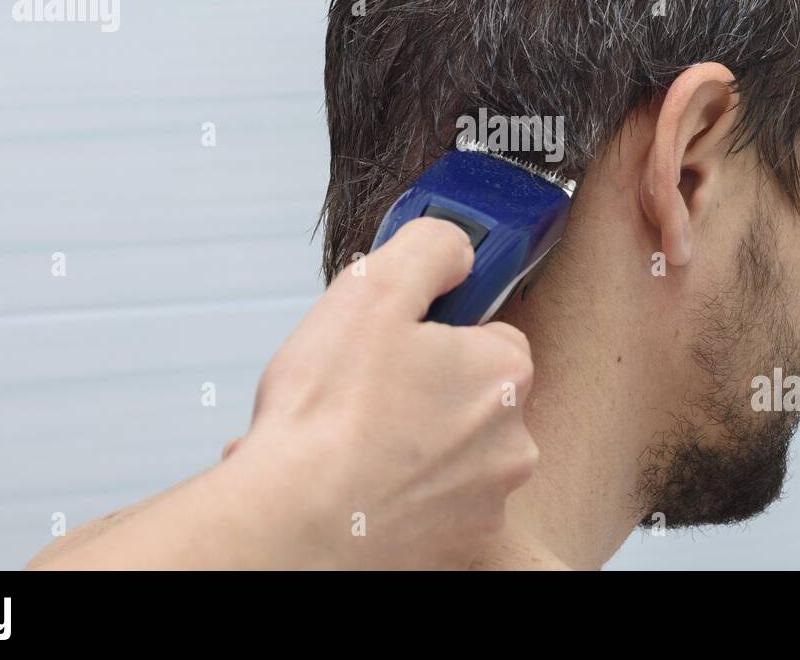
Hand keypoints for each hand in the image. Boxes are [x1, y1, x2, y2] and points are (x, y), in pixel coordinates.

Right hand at [30, 217, 535, 570]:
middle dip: (416, 391)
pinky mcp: (452, 549)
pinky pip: (426, 505)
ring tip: (343, 440)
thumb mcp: (374, 288)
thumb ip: (429, 250)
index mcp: (504, 376)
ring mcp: (482, 503)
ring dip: (400, 443)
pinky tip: (347, 482)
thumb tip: (456, 250)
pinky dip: (391, 494)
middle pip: (465, 397)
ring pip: (444, 454)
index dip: (434, 334)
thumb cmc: (325, 421)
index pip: (487, 335)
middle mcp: (510, 444)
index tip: (396, 343)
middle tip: (359, 392)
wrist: (289, 527)